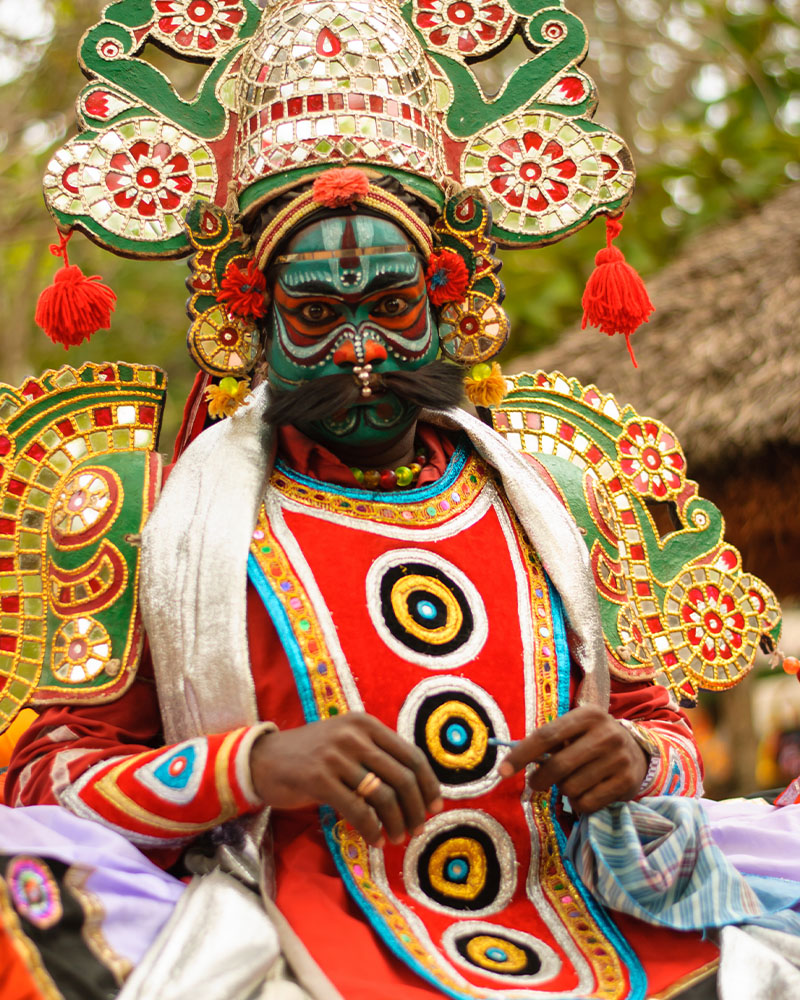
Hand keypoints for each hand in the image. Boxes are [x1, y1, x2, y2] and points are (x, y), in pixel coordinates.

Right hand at [250, 713, 442, 846]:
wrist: (262, 759)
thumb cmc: (311, 755)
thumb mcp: (346, 743)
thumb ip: (377, 756)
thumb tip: (415, 789)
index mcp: (366, 724)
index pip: (411, 754)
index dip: (428, 784)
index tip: (435, 807)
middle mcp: (354, 735)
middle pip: (402, 777)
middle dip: (415, 808)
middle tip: (417, 829)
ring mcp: (336, 756)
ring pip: (383, 795)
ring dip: (396, 822)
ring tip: (396, 837)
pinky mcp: (319, 778)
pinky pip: (357, 809)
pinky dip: (371, 828)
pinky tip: (374, 839)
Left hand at [498, 705, 647, 813]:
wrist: (637, 752)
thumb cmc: (592, 740)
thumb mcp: (575, 731)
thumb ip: (550, 741)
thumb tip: (514, 759)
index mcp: (588, 715)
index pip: (546, 736)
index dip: (521, 755)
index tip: (502, 771)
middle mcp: (606, 734)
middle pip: (557, 765)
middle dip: (540, 779)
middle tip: (536, 783)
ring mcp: (619, 759)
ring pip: (571, 788)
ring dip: (564, 791)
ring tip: (573, 782)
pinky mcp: (627, 782)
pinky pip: (587, 804)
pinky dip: (579, 804)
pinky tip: (587, 793)